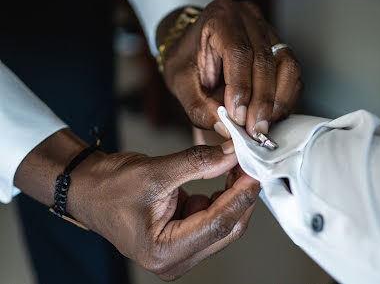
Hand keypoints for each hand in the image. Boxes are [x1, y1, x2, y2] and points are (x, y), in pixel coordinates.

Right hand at [71, 141, 259, 280]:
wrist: (89, 188)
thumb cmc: (109, 187)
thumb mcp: (155, 171)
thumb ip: (197, 163)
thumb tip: (231, 155)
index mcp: (163, 251)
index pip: (217, 225)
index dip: (240, 197)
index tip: (254, 172)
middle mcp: (173, 259)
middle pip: (225, 230)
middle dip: (240, 197)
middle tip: (250, 167)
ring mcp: (179, 251)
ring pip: (222, 225)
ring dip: (232, 196)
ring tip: (236, 167)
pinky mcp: (182, 238)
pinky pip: (212, 219)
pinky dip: (220, 198)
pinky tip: (221, 177)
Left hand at [159, 0, 302, 138]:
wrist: (194, 48)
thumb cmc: (186, 61)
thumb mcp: (179, 84)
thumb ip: (199, 107)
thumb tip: (225, 128)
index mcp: (220, 18)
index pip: (238, 52)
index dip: (242, 87)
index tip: (239, 117)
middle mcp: (248, 19)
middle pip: (266, 60)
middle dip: (262, 101)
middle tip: (255, 130)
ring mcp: (267, 30)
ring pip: (287, 65)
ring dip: (278, 101)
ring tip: (263, 124)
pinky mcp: (279, 47)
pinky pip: (292, 73)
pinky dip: (285, 98)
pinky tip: (272, 115)